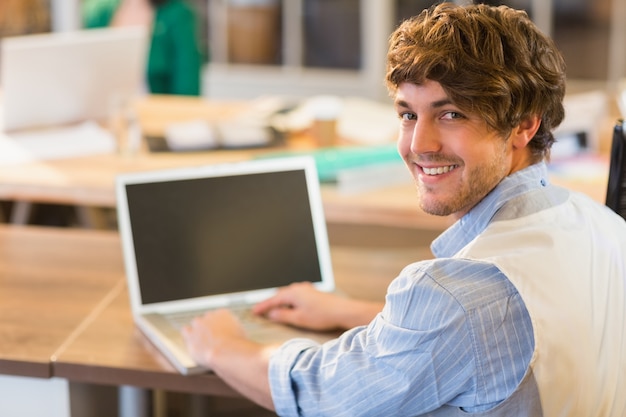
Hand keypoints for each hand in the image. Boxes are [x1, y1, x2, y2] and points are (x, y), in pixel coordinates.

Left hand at [181, 309, 275, 410]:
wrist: (224, 353)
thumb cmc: (238, 348)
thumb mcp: (252, 340)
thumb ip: (259, 341)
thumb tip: (277, 348)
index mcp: (225, 313)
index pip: (221, 314)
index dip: (222, 324)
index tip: (224, 331)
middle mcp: (211, 315)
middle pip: (208, 317)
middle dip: (209, 325)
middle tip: (213, 335)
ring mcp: (199, 324)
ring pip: (196, 323)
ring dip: (198, 329)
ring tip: (200, 336)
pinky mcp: (190, 335)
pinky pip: (186, 331)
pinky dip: (188, 334)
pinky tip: (189, 338)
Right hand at [253, 281, 380, 330]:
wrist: (342, 311)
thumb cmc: (322, 315)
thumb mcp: (298, 319)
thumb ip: (283, 315)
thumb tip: (271, 314)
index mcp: (293, 293)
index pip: (273, 300)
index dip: (262, 306)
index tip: (254, 311)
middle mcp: (298, 288)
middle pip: (279, 295)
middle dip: (270, 303)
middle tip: (260, 311)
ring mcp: (306, 289)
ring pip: (288, 295)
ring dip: (280, 302)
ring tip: (274, 310)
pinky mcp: (313, 293)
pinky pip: (296, 295)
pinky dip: (290, 301)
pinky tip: (292, 306)